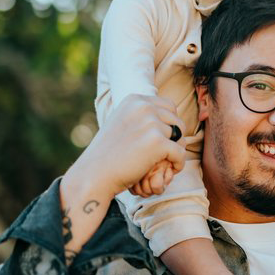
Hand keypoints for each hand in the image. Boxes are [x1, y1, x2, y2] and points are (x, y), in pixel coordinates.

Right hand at [69, 94, 186, 200]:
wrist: (94, 174)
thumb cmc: (108, 153)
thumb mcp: (123, 123)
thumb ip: (142, 116)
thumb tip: (170, 113)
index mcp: (135, 100)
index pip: (169, 106)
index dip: (170, 123)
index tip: (162, 138)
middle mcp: (144, 107)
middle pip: (177, 120)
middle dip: (175, 137)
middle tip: (165, 153)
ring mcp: (151, 124)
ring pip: (180, 137)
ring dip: (175, 151)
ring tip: (163, 162)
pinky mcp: (157, 142)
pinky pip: (180, 153)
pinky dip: (178, 164)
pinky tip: (170, 170)